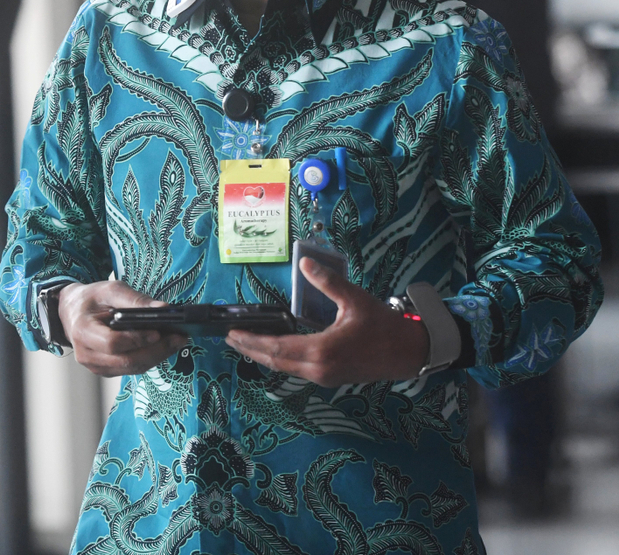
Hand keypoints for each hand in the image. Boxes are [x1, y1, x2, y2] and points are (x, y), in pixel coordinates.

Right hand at [58, 280, 187, 376]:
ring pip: (131, 368)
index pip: (112, 343)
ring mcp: (96, 366)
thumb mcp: (111, 290)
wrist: (73, 312)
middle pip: (126, 361)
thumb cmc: (92, 299)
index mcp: (83, 332)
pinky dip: (150, 358)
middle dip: (156, 350)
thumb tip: (164, 309)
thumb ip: (135, 300)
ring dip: (157, 356)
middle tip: (179, 337)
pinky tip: (165, 346)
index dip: (136, 339)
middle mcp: (87, 355)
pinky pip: (131, 369)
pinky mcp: (106, 370)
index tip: (158, 331)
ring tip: (177, 340)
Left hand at [225, 257, 429, 386]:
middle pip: (276, 360)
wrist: (409, 352)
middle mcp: (318, 369)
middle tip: (231, 337)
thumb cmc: (384, 326)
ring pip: (285, 367)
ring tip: (247, 341)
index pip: (277, 347)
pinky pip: (297, 368)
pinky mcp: (330, 377)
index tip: (233, 333)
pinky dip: (281, 357)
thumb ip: (328, 282)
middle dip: (251, 349)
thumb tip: (307, 261)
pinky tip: (275, 347)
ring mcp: (324, 376)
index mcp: (322, 351)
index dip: (253, 341)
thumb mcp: (355, 299)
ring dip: (265, 354)